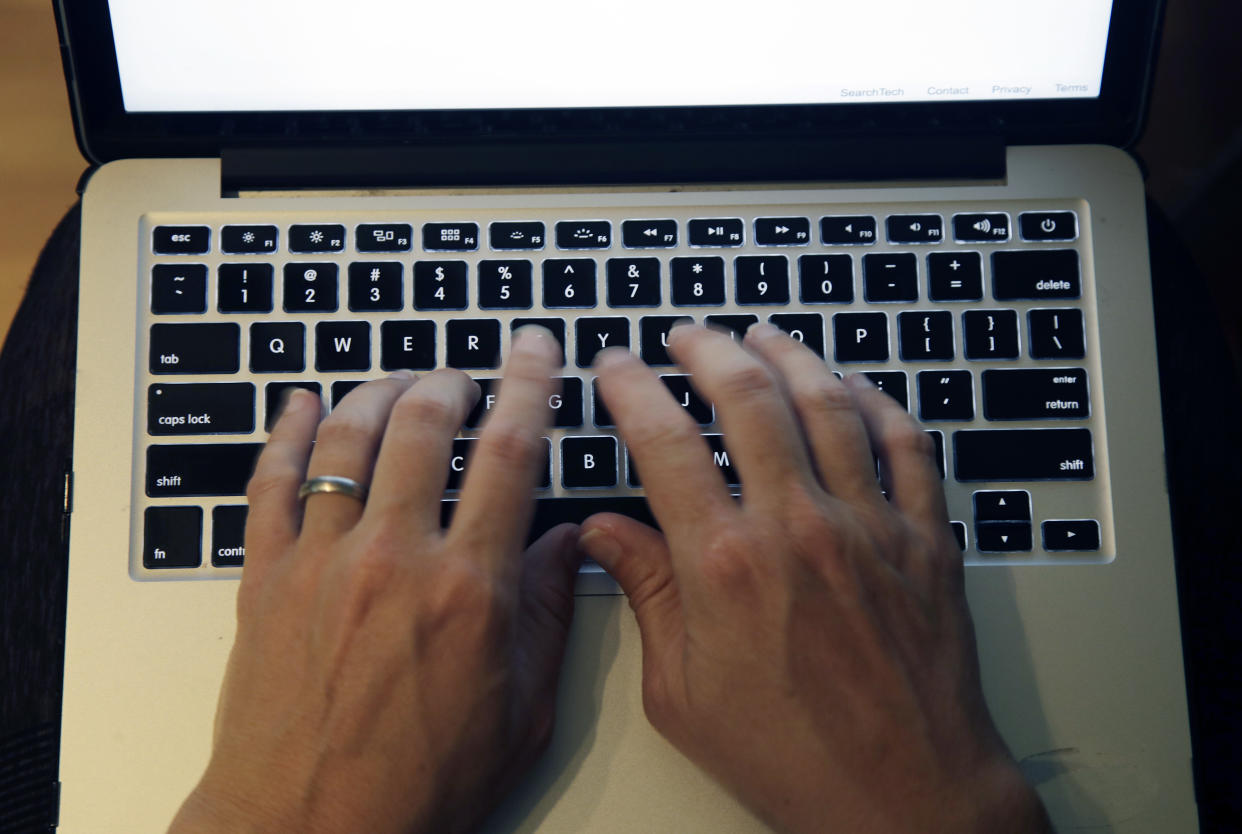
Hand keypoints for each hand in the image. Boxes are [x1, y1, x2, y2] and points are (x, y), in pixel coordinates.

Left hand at [169, 329, 579, 833]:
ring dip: (380, 392)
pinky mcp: (266, 579)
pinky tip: (303, 405)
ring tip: (401, 384)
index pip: (510, 452)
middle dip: (452, 382)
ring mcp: (322, 563)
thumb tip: (562, 542)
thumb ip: (547, 612)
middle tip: (465, 377)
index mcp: (469, 588)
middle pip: (424, 425)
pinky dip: (288, 431)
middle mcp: (394, 560)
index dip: (529, 385)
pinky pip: (270, 481)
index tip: (535, 351)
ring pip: (349, 437)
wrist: (310, 831)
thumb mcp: (523, 708)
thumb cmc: (419, 783)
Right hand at [581, 324, 1050, 833]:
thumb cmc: (793, 757)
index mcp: (725, 566)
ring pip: (827, 403)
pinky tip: (854, 385)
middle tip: (686, 336)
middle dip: (707, 349)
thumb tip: (607, 534)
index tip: (616, 368)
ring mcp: (867, 527)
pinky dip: (878, 401)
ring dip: (789, 356)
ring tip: (762, 335)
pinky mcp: (924, 540)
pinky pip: (906, 444)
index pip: (665, 442)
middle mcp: (797, 529)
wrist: (903, 797)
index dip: (630, 389)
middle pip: (747, 397)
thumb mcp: (682, 691)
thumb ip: (647, 596)